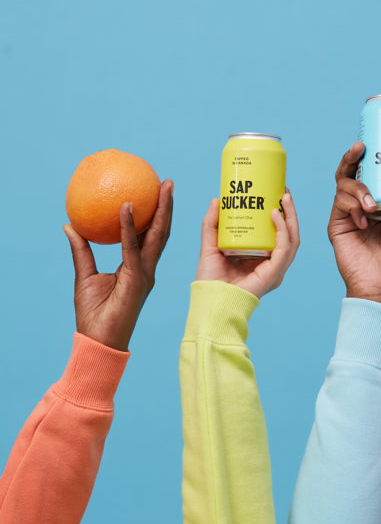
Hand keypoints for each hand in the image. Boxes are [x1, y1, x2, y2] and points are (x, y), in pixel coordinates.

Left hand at [64, 180, 173, 350]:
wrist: (99, 341)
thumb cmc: (94, 314)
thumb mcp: (85, 276)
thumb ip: (82, 251)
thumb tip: (70, 226)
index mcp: (139, 269)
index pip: (151, 237)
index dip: (156, 215)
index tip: (157, 193)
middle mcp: (147, 269)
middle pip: (161, 232)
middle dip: (167, 206)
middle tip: (167, 182)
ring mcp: (145, 274)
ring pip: (157, 236)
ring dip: (161, 210)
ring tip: (163, 188)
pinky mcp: (137, 278)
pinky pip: (132, 247)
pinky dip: (130, 226)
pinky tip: (126, 206)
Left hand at [195, 191, 299, 298]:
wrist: (209, 301)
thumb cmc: (210, 280)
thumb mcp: (210, 245)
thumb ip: (212, 224)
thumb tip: (217, 200)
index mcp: (263, 259)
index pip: (280, 234)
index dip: (282, 214)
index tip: (276, 193)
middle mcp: (273, 264)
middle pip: (290, 234)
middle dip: (290, 212)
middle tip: (284, 191)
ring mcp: (276, 269)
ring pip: (292, 239)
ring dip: (291, 217)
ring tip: (284, 198)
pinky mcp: (273, 273)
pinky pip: (283, 248)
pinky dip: (282, 230)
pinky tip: (275, 216)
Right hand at [327, 142, 380, 306]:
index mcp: (378, 207)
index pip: (369, 176)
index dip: (368, 158)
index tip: (373, 143)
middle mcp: (360, 208)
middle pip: (350, 174)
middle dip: (352, 157)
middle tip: (361, 147)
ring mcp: (347, 216)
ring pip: (343, 186)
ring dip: (358, 189)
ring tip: (372, 206)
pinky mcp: (336, 226)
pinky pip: (338, 203)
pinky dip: (352, 205)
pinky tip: (364, 218)